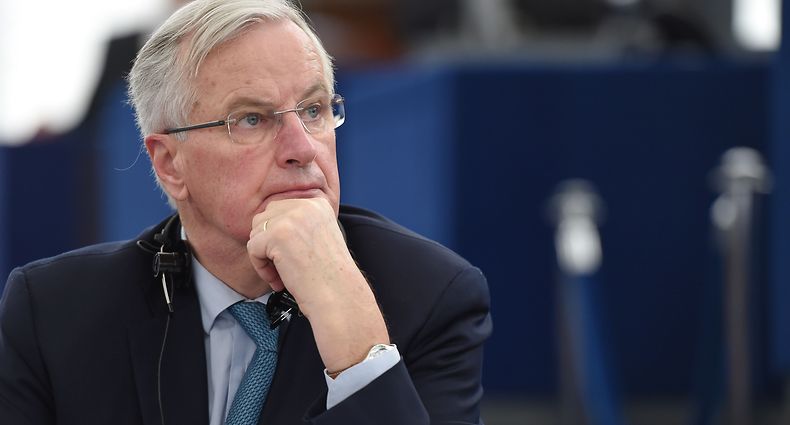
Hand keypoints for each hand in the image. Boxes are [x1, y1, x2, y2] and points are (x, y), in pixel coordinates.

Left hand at [247, 198, 389, 372]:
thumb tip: (267, 221)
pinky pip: (253, 248)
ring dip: (263, 256)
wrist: (338, 295)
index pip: (280, 209)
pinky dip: (261, 268)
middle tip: (283, 267)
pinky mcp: (277, 234)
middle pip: (265, 217)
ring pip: (256, 232)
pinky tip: (279, 279)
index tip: (293, 256)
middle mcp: (305, 205)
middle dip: (267, 244)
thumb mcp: (320, 236)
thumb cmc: (329, 275)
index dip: (279, 236)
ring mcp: (291, 218)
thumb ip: (299, 223)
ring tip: (282, 274)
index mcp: (317, 203)